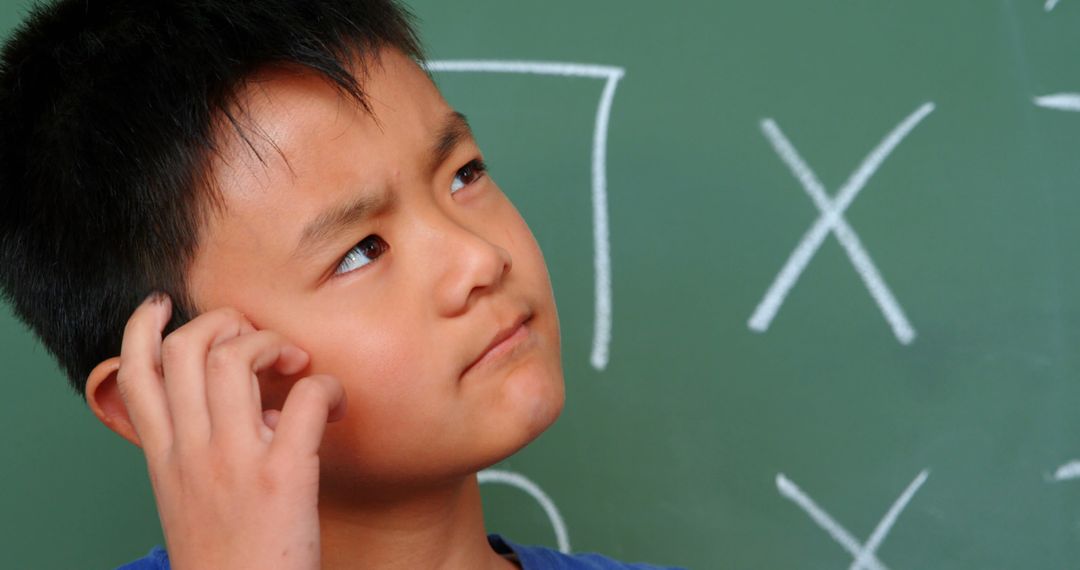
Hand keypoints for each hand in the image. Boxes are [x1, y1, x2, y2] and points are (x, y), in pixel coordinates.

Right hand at [116, 294, 346, 569]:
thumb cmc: (229, 557)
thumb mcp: (189, 499)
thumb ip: (199, 447)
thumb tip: (255, 402)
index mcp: (164, 457)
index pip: (134, 373)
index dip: (142, 326)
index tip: (164, 304)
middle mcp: (191, 451)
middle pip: (187, 348)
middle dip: (225, 322)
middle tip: (258, 341)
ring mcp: (234, 460)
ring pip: (235, 358)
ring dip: (273, 344)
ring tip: (296, 364)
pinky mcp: (284, 476)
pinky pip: (306, 398)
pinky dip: (328, 386)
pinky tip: (337, 404)